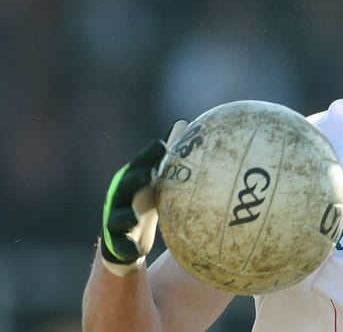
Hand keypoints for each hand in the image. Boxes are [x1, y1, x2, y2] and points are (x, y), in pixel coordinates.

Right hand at [100, 120, 186, 275]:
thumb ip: (168, 164)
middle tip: (148, 173)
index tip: (162, 145)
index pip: (139, 165)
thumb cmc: (146, 203)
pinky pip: (121, 246)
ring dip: (125, 216)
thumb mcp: (157, 185)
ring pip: (117, 218)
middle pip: (124, 186)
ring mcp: (116, 221)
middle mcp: (119, 199)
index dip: (148, 155)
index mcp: (130, 182)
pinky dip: (128, 247)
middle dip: (135, 179)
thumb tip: (188, 131)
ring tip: (133, 217)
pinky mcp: (116, 243)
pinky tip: (137, 250)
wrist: (127, 239)